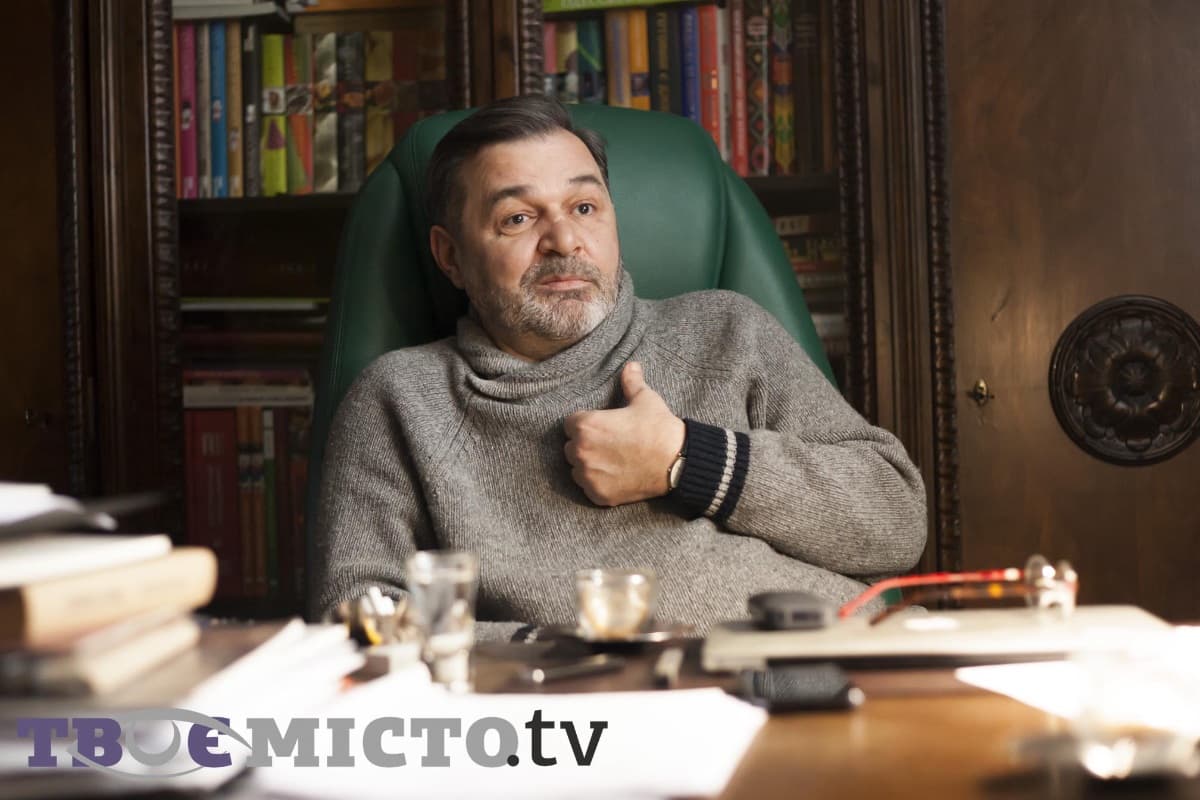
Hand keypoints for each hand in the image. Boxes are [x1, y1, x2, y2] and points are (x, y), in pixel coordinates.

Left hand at [563, 362, 685, 506]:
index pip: (570, 424)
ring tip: (611, 461)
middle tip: (608, 445)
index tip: (601, 427)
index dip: (585, 424)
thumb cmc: (658, 428)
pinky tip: (615, 476)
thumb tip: (631, 365)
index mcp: (586, 425)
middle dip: (585, 445)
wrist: (677, 462)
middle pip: (571, 447)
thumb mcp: (644, 399)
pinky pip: (588, 488)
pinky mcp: (598, 495)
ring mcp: (588, 476)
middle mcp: (581, 451)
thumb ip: (631, 382)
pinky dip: (598, 484)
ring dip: (589, 465)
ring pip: (577, 469)